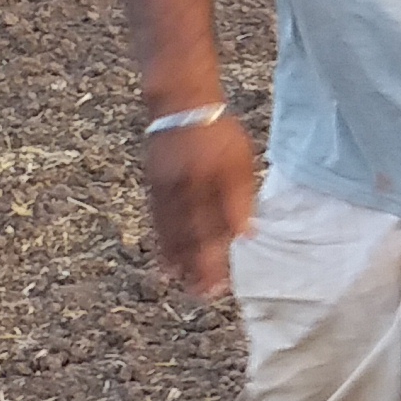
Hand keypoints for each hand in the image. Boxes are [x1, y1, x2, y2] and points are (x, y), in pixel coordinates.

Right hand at [143, 116, 255, 299]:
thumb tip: (247, 235)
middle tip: (206, 294)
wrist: (179, 105)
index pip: (220, 223)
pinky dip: (163, 247)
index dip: (222, 254)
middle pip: (195, 233)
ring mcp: (166, 187)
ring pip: (174, 232)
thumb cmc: (219, 134)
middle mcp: (187, 185)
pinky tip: (166, 267)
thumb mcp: (242, 159)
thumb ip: (243, 198)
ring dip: (181, 262)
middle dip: (200, 265)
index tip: (227, 281)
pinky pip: (158, 223)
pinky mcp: (153, 189)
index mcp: (214, 177)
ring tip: (187, 288)